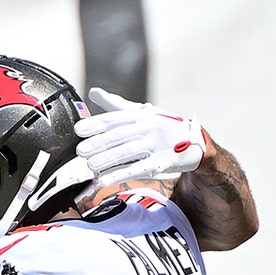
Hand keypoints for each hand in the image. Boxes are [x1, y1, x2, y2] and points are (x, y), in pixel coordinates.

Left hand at [73, 87, 205, 184]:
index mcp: (141, 115)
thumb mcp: (143, 112)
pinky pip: (139, 168)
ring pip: (128, 152)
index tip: (78, 130)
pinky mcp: (162, 163)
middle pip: (120, 135)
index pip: (115, 118)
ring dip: (107, 159)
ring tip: (90, 166)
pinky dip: (120, 175)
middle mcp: (149, 128)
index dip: (96, 124)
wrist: (196, 141)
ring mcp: (156, 145)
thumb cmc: (163, 126)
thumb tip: (94, 93)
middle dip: (99, 143)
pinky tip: (105, 180)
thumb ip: (117, 105)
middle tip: (80, 151)